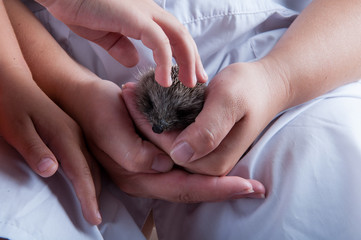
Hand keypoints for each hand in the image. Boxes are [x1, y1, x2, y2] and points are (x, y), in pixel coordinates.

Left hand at [0, 68, 101, 224]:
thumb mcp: (17, 128)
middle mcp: (74, 135)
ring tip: (94, 202)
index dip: (88, 197)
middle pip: (92, 170)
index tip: (94, 217)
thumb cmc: (11, 104)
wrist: (12, 79)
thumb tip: (53, 171)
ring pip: (91, 163)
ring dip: (94, 184)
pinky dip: (90, 172)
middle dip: (94, 194)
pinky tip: (86, 178)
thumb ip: (35, 150)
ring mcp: (74, 132)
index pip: (81, 172)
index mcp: (64, 136)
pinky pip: (86, 156)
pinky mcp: (70, 131)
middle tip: (96, 216)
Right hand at [35, 0, 207, 86]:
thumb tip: (134, 61)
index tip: (189, 75)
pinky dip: (166, 62)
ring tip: (189, 84)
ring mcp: (144, 13)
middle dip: (193, 60)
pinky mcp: (135, 18)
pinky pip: (159, 42)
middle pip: (182, 36)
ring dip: (187, 62)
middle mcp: (149, 12)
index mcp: (144, 16)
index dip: (185, 55)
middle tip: (198, 82)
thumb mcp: (105, 34)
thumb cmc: (80, 8)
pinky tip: (165, 81)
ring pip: (178, 37)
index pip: (173, 36)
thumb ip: (121, 46)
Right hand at [59, 74, 263, 200]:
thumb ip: (135, 154)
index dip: (215, 188)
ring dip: (218, 182)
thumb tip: (166, 166)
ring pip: (190, 184)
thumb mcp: (110, 130)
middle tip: (256, 188)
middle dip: (224, 190)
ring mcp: (149, 172)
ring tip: (246, 181)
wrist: (82, 100)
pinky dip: (204, 171)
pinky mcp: (153, 161)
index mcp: (135, 176)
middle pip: (192, 191)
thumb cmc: (96, 110)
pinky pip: (184, 172)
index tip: (245, 184)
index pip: (182, 188)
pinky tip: (223, 168)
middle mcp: (144, 180)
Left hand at [122, 62, 287, 175]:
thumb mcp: (230, 102)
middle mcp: (205, 168)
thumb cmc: (249, 89)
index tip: (129, 93)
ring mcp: (202, 159)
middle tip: (126, 90)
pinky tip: (145, 100)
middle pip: (161, 149)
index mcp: (212, 163)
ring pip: (163, 143)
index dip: (145, 122)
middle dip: (140, 121)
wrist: (265, 86)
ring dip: (146, 119)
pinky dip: (157, 119)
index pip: (167, 149)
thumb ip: (208, 130)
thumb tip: (179, 155)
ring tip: (131, 92)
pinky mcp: (200, 149)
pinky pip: (171, 137)